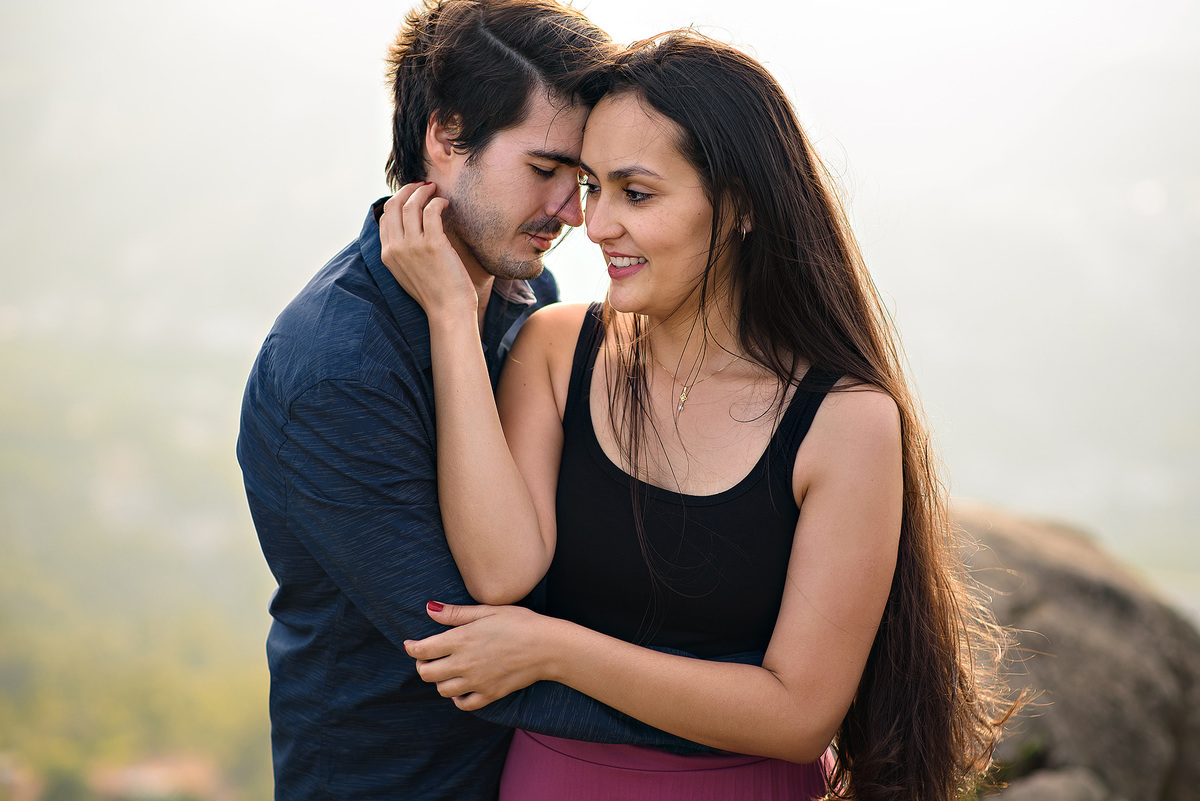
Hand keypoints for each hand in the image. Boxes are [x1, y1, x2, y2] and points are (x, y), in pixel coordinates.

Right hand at [378, 182, 476, 318]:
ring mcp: (413, 246)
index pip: (385, 217)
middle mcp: (396, 248)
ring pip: (412, 204)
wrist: (448, 311)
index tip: (411, 196)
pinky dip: (438, 202)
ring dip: (424, 191)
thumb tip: (409, 229)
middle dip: (408, 189)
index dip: (398, 201)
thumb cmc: (434, 293)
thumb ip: (403, 252)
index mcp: (388, 254)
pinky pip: (432, 211)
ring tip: (435, 190)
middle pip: (394, 205)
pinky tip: (446, 204)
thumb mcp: (408, 272)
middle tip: (423, 185)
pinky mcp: (433, 244)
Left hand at [404, 602, 557, 710]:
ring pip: (442, 690)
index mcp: (461, 639)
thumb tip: (429, 609)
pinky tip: (462, 687)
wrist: (547, 647)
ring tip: (447, 669)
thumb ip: (456, 613)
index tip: (411, 644)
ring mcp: (476, 681)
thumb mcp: (487, 611)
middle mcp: (464, 663)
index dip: (412, 647)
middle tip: (428, 657)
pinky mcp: (489, 694)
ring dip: (439, 680)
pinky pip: (463, 704)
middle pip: (427, 673)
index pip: (422, 649)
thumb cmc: (519, 622)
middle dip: (423, 665)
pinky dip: (458, 698)